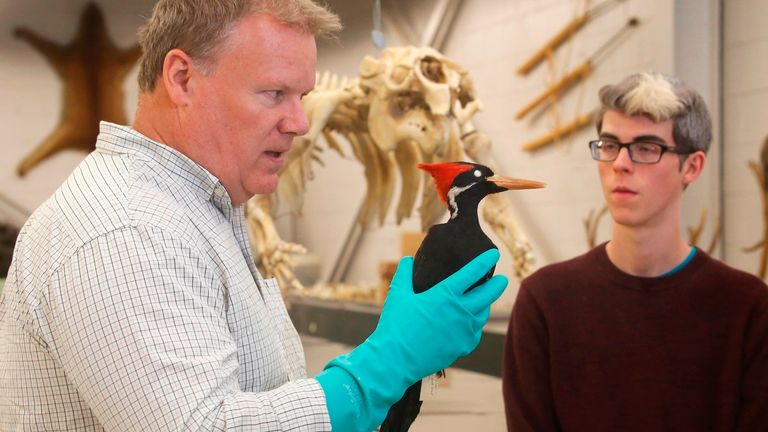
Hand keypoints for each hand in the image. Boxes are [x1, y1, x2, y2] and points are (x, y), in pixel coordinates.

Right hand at [316, 249, 507, 430]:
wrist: (397, 360)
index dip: (485, 261)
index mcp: (446, 294)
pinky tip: (471, 323)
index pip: (472, 272)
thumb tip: (407, 260)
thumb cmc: (396, 325)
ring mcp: (464, 330)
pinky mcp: (463, 346)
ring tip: (485, 300)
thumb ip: (404, 274)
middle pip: (488, 294)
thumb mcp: (397, 295)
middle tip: (502, 279)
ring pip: (483, 313)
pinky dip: (475, 325)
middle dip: (498, 284)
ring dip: (486, 304)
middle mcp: (461, 311)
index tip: (494, 254)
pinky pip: (475, 332)